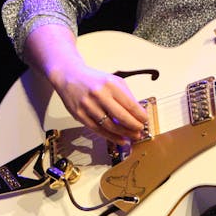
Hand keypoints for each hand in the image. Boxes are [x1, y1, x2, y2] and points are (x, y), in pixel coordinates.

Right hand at [23, 24, 148, 142]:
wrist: (69, 76)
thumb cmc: (94, 79)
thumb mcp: (113, 81)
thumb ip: (125, 95)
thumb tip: (138, 112)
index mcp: (110, 84)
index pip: (129, 104)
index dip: (139, 115)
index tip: (145, 120)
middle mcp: (99, 95)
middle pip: (120, 116)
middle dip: (133, 126)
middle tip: (140, 131)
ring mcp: (88, 106)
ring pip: (109, 125)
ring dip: (123, 133)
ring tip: (132, 136)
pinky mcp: (80, 115)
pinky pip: (97, 130)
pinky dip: (111, 136)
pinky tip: (120, 139)